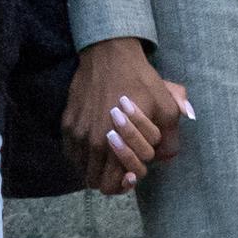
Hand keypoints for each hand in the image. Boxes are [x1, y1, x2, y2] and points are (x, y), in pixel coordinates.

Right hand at [63, 37, 189, 193]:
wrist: (109, 55)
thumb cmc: (140, 80)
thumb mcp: (166, 107)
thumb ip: (170, 138)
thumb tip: (166, 158)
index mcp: (117, 143)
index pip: (117, 183)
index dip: (130, 179)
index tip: (135, 169)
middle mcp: (93, 143)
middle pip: (97, 183)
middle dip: (112, 179)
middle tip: (122, 167)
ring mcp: (77, 134)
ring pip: (83, 171)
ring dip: (97, 168)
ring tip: (109, 157)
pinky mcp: (67, 124)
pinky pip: (71, 154)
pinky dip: (82, 156)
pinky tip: (95, 144)